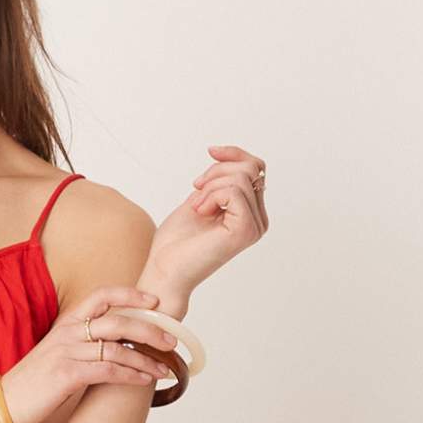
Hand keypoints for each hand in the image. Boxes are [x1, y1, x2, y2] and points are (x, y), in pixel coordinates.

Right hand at [2, 284, 181, 422]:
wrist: (1, 404)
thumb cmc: (31, 384)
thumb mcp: (56, 356)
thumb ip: (81, 346)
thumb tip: (112, 349)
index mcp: (66, 324)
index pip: (103, 296)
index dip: (131, 295)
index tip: (153, 303)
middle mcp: (68, 332)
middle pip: (118, 320)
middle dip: (150, 330)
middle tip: (171, 340)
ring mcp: (67, 352)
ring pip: (118, 348)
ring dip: (146, 359)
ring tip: (165, 368)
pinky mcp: (67, 375)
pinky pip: (108, 370)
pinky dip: (131, 375)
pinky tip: (144, 381)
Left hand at [147, 143, 269, 299]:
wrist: (164, 271)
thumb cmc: (176, 242)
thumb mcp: (200, 198)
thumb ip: (220, 181)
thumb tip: (229, 157)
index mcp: (250, 213)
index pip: (256, 168)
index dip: (233, 154)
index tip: (210, 151)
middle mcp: (258, 221)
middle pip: (251, 168)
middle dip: (217, 171)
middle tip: (196, 191)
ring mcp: (254, 226)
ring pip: (242, 177)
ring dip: (210, 186)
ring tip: (197, 207)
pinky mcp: (245, 230)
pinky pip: (234, 191)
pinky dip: (211, 196)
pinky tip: (200, 212)